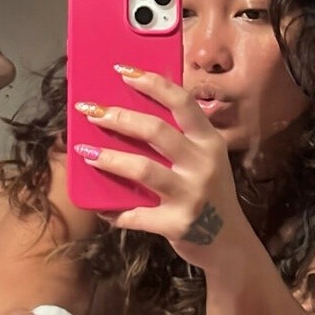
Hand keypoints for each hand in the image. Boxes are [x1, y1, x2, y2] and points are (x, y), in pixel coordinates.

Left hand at [74, 65, 246, 267]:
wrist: (229, 244)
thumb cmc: (210, 193)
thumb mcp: (206, 159)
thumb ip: (182, 138)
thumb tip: (132, 111)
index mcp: (209, 141)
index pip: (182, 102)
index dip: (152, 83)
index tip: (122, 71)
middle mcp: (203, 164)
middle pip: (156, 130)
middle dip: (119, 117)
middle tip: (90, 110)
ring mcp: (191, 195)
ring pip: (142, 169)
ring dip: (109, 159)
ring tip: (85, 151)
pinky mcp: (176, 224)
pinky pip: (135, 214)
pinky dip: (114, 210)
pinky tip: (99, 205)